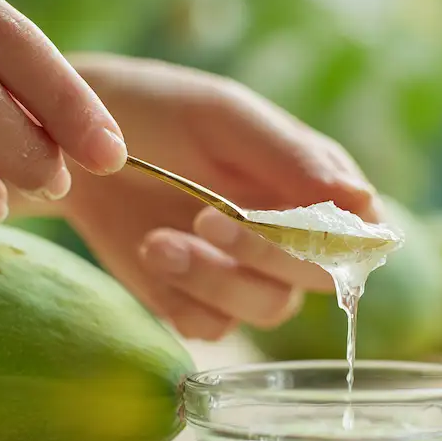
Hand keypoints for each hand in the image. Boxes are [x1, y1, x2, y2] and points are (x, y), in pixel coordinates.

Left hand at [63, 55, 379, 340]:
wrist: (80, 147)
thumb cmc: (161, 113)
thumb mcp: (224, 118)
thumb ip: (292, 158)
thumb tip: (362, 202)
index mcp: (314, 184)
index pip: (360, 231)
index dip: (339, 241)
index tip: (292, 223)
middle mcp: (290, 235)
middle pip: (316, 277)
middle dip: (263, 254)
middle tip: (204, 218)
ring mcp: (246, 273)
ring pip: (268, 309)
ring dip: (215, 281)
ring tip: (157, 243)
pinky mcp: (200, 301)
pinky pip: (213, 328)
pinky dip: (183, 299)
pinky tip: (151, 253)